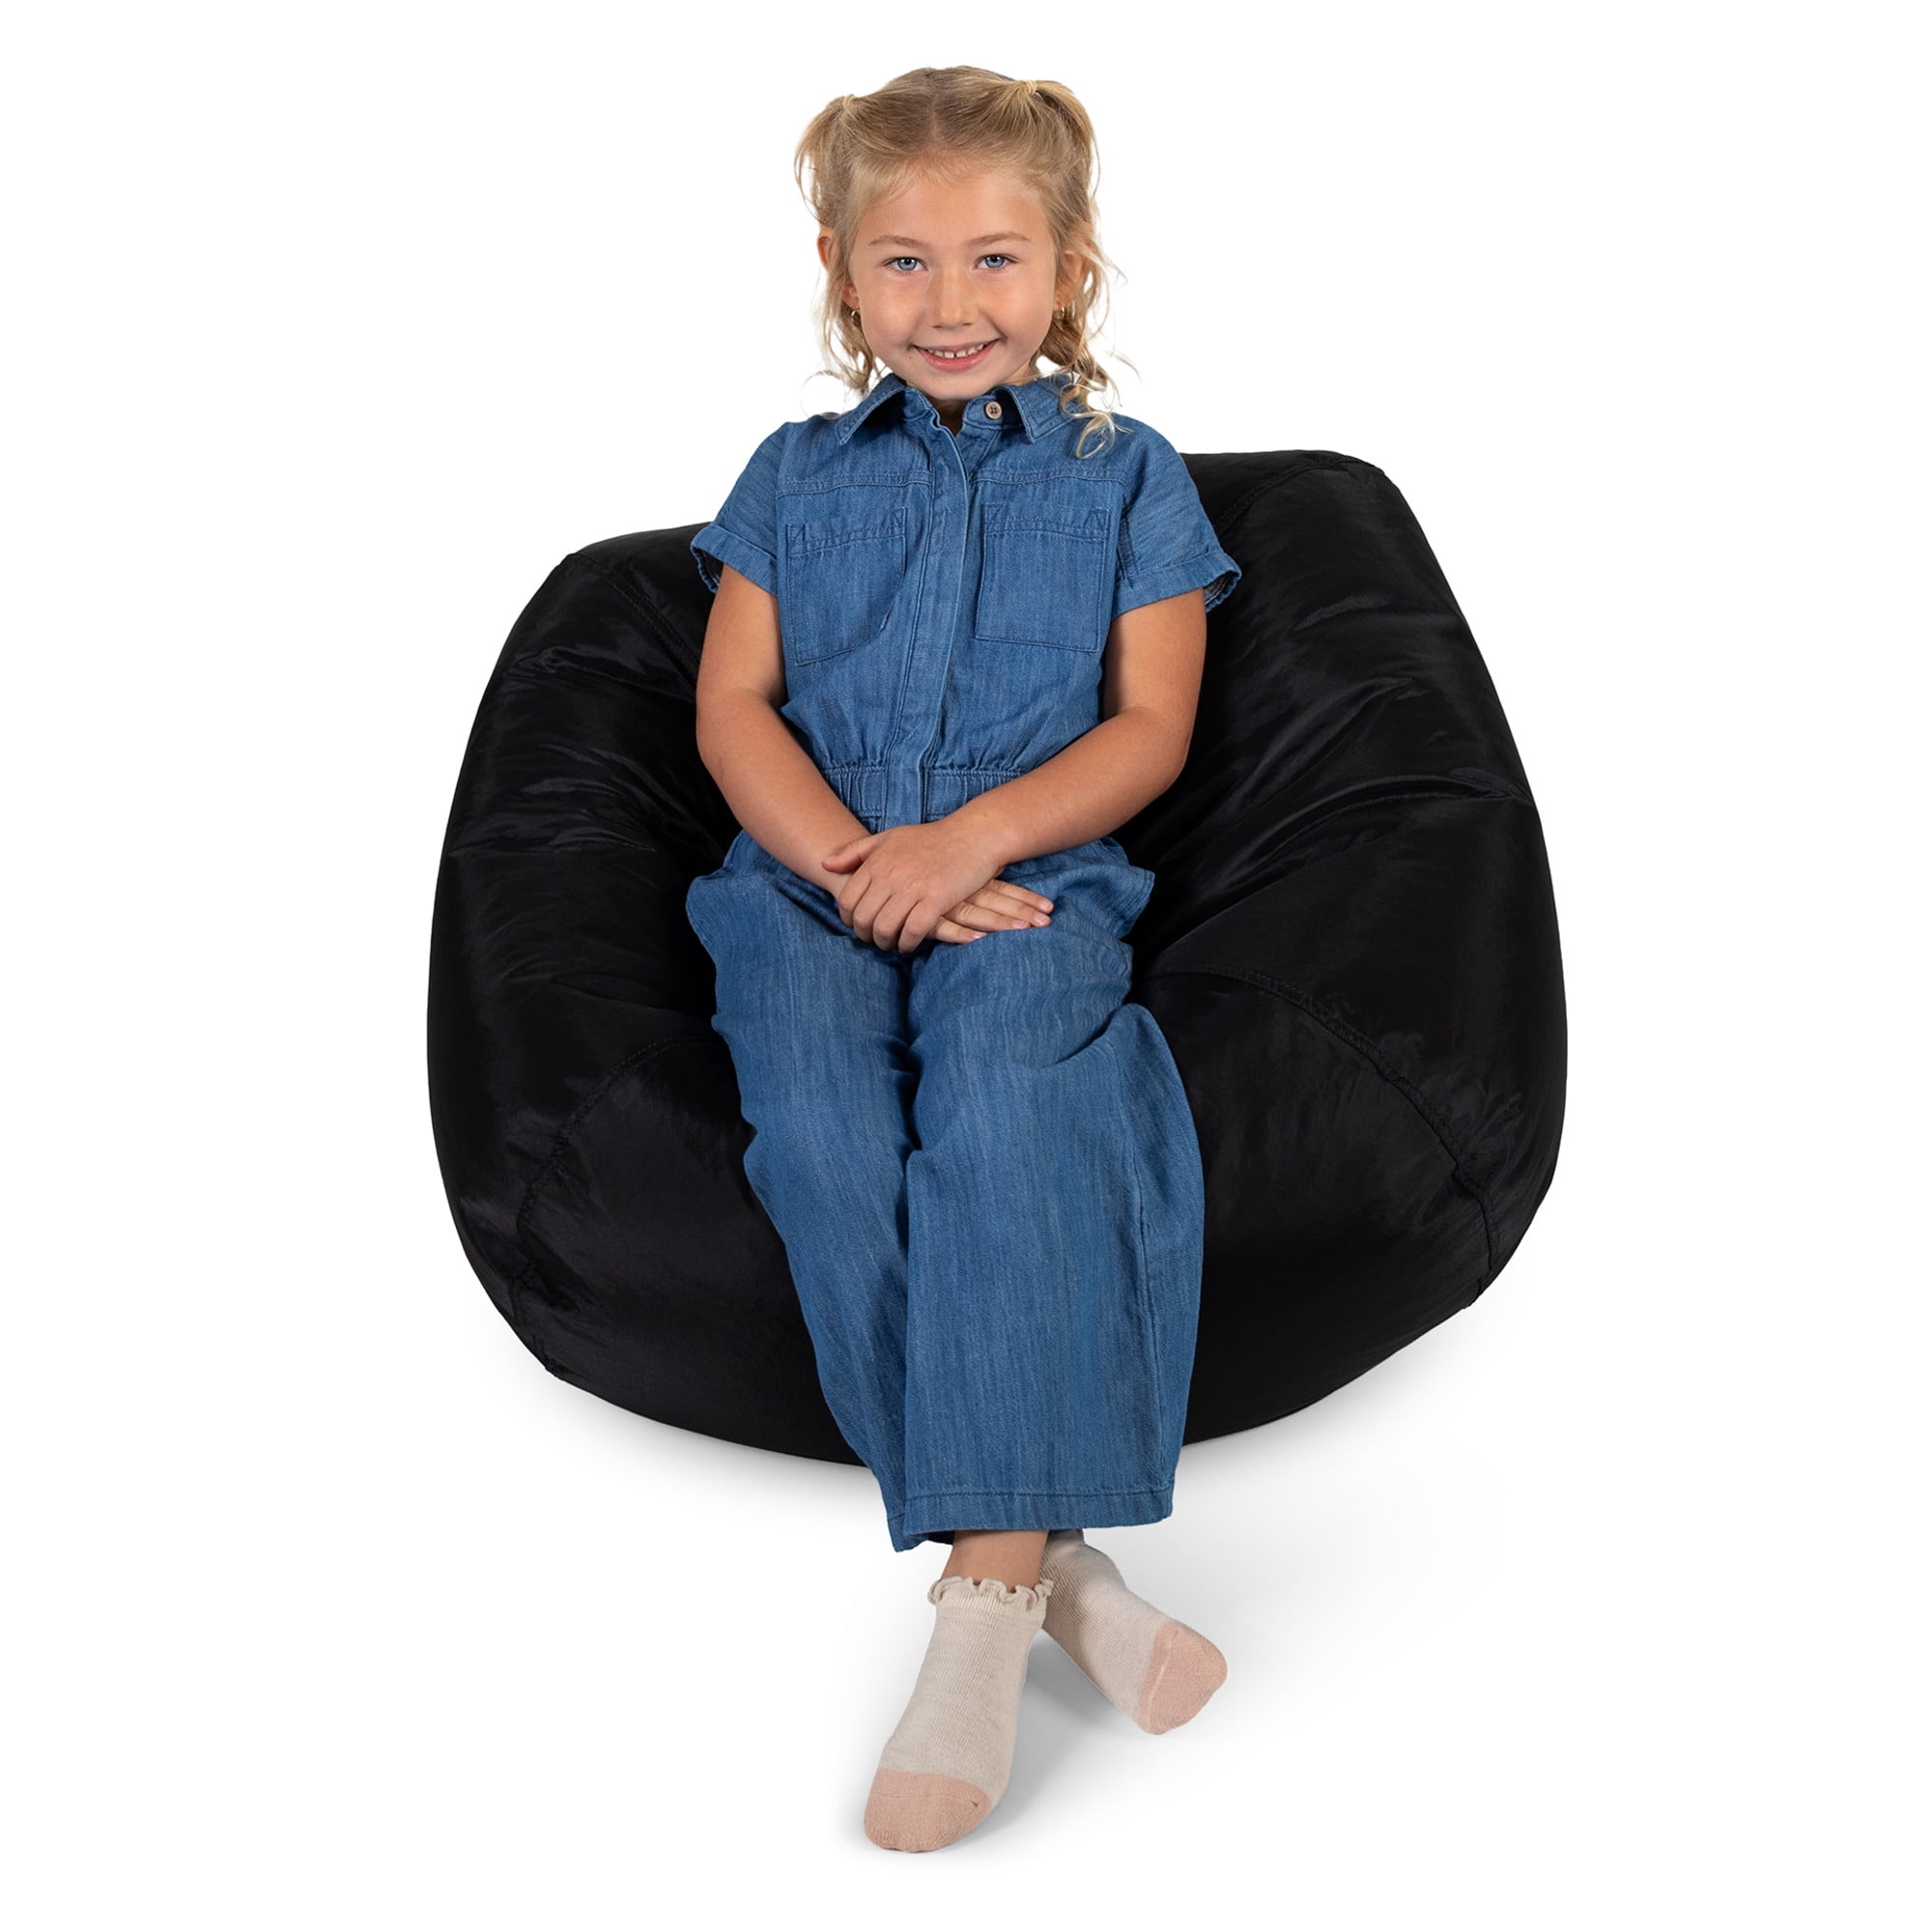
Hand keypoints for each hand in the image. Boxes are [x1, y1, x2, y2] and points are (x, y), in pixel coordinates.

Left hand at [820, 821, 1054, 952]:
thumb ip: (855, 852)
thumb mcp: (888, 838)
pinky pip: (912, 932)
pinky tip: (909, 944)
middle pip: (863, 918)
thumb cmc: (930, 839)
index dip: (849, 919)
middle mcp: (891, 875)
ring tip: (891, 944)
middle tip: (874, 939)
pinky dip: (907, 943)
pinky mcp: (936, 900)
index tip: (858, 925)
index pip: (848, 900)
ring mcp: (913, 888)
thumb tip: (825, 865)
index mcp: (877, 861)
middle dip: (865, 935)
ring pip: (885, 928)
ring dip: (885, 942)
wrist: (972, 837)